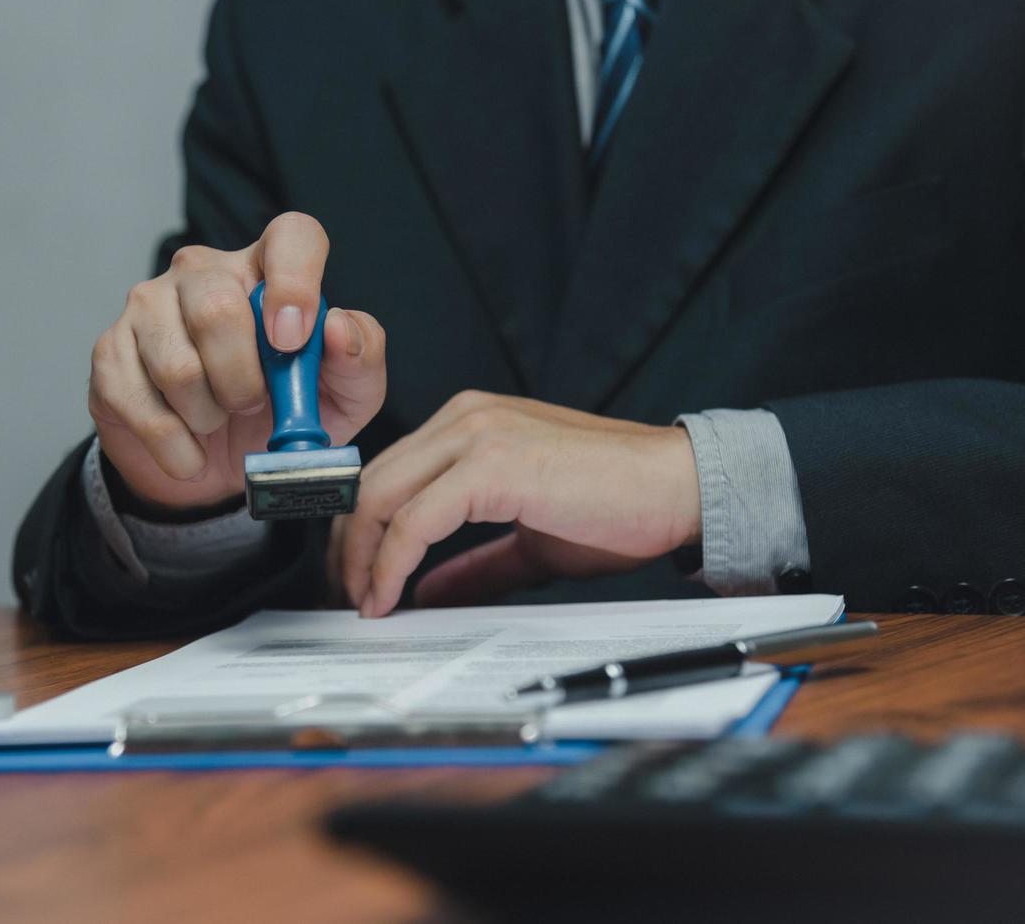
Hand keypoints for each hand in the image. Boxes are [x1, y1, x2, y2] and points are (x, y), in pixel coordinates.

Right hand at [90, 213, 386, 511]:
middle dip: (243, 381)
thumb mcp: (342, 396)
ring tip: (216, 423)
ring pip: (177, 365)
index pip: (291, 235)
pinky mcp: (110, 350)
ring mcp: (148, 305)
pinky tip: (188, 450)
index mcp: (267, 269)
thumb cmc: (283, 412)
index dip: (295, 281)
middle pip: (218, 309)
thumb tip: (339, 328)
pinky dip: (175, 447)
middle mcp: (203, 272)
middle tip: (251, 405)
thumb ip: (359, 358)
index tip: (292, 340)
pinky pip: (140, 404)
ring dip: (208, 417)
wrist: (214, 464)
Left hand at [329, 391, 700, 616]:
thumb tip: (425, 594)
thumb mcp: (528, 540)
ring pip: (382, 497)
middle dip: (349, 548)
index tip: (357, 580)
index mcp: (469, 424)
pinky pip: (416, 520)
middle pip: (371, 483)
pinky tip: (390, 597)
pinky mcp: (492, 465)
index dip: (361, 531)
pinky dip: (392, 562)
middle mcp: (465, 419)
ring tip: (364, 606)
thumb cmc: (617, 508)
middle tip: (346, 599)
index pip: (387, 474)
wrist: (678, 490)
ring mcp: (477, 435)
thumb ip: (474, 563)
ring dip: (362, 559)